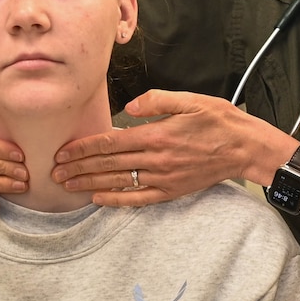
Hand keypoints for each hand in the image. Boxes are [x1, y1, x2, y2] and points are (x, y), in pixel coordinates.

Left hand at [52, 89, 296, 206]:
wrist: (245, 148)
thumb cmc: (220, 121)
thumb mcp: (191, 100)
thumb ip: (158, 100)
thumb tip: (129, 107)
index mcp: (158, 134)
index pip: (111, 143)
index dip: (85, 148)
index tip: (64, 151)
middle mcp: (157, 159)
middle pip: (109, 165)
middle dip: (79, 167)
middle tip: (54, 171)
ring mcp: (163, 178)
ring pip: (118, 182)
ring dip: (90, 184)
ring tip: (68, 185)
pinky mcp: (171, 190)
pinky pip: (138, 198)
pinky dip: (116, 200)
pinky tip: (99, 199)